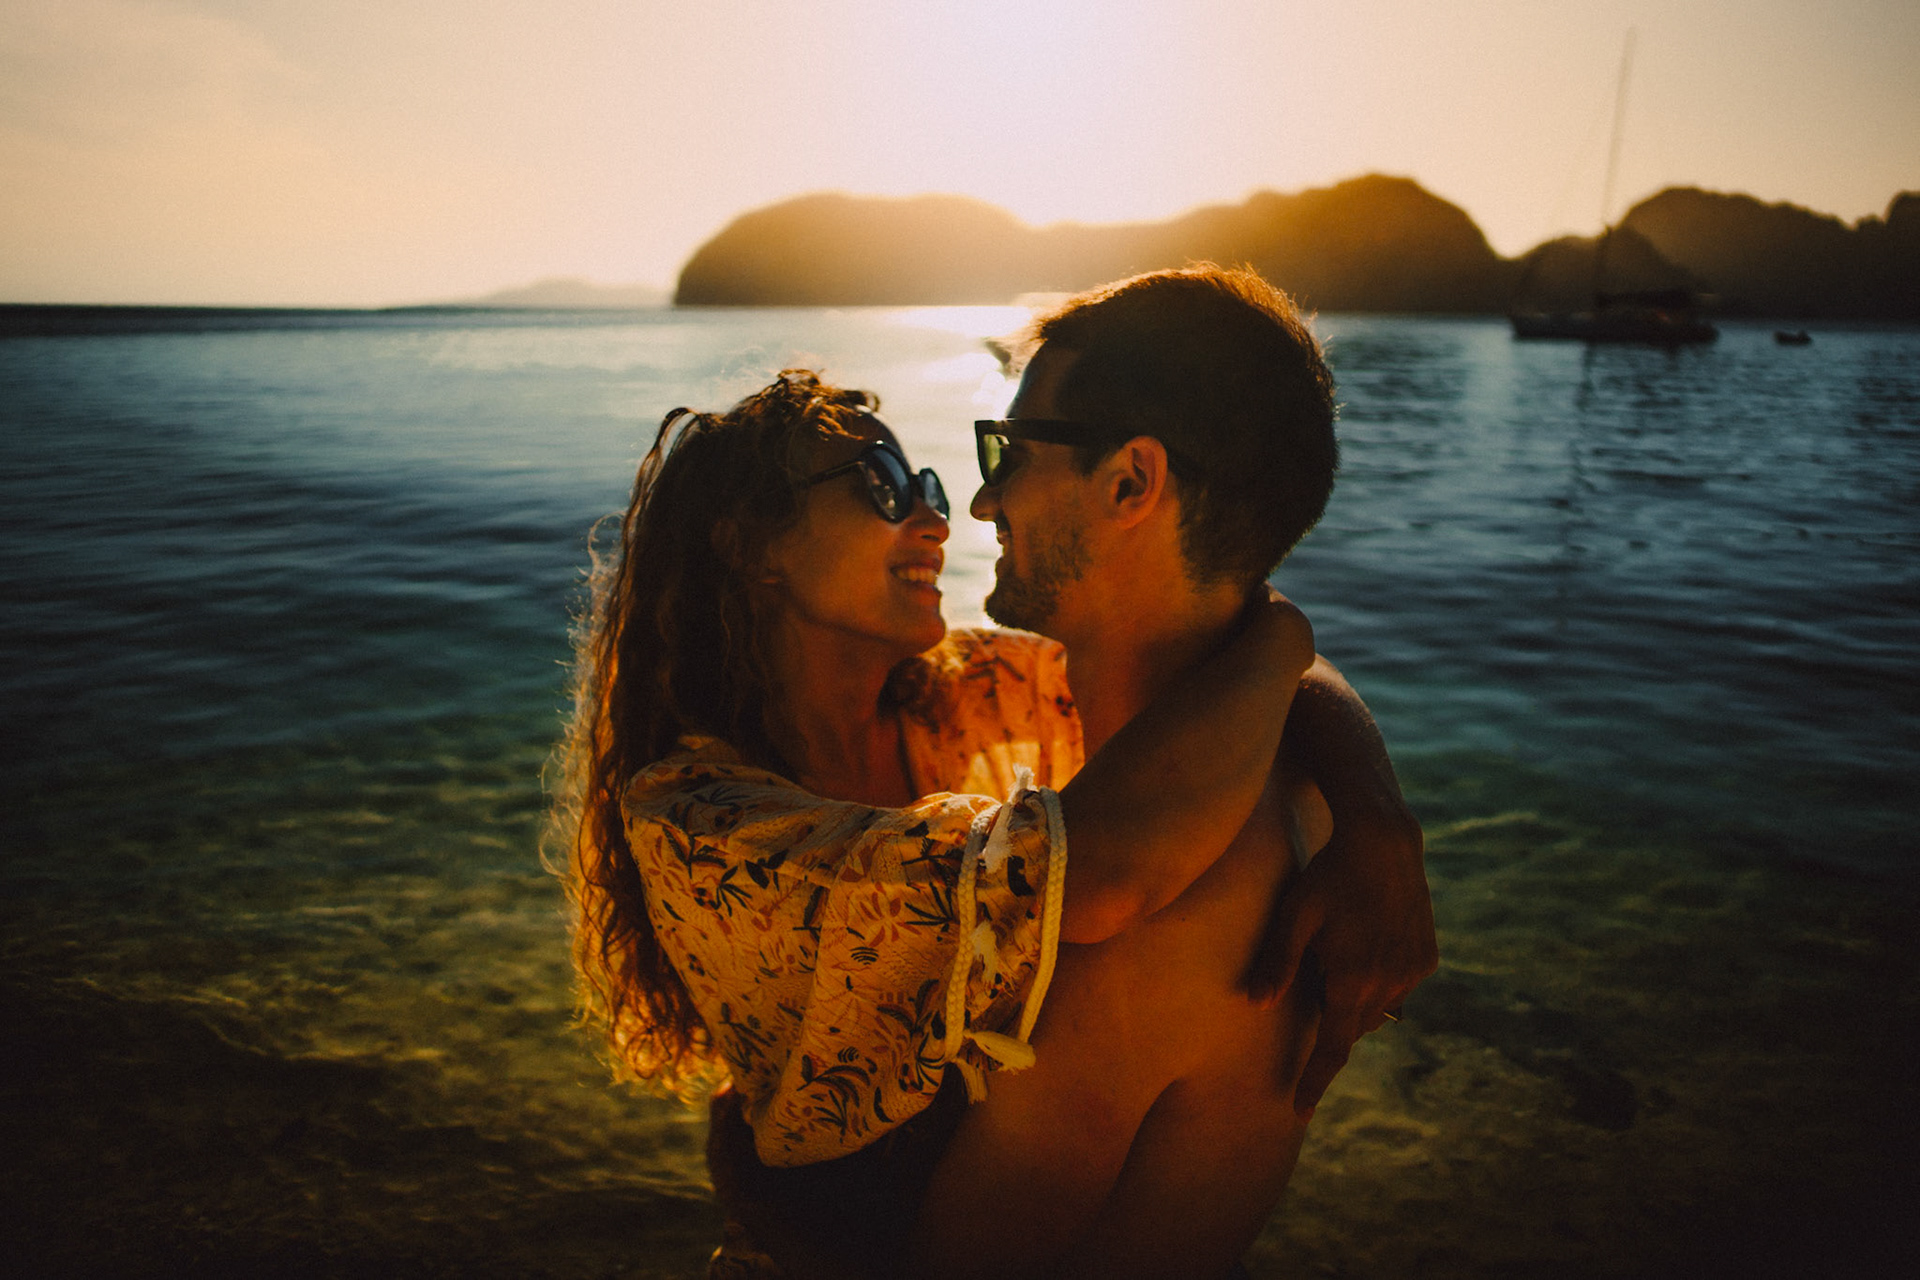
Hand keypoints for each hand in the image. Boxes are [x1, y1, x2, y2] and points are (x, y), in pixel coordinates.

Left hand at [1242, 806, 1435, 1116]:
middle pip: (1352, 1028)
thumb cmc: (1329, 875)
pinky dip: (1379, 980)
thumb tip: (1255, 1004)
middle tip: (1316, 981)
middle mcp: (1388, 982)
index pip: (1330, 1047)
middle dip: (1332, 1024)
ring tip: (1340, 955)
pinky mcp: (1426, 957)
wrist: (1384, 841)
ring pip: (1377, 1009)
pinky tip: (1366, 945)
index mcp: (1352, 979)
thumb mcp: (1293, 915)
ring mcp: (1412, 971)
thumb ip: (1277, 962)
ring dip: (1356, 1001)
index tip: (1299, 1112)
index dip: (1314, 1082)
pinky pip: (1398, 986)